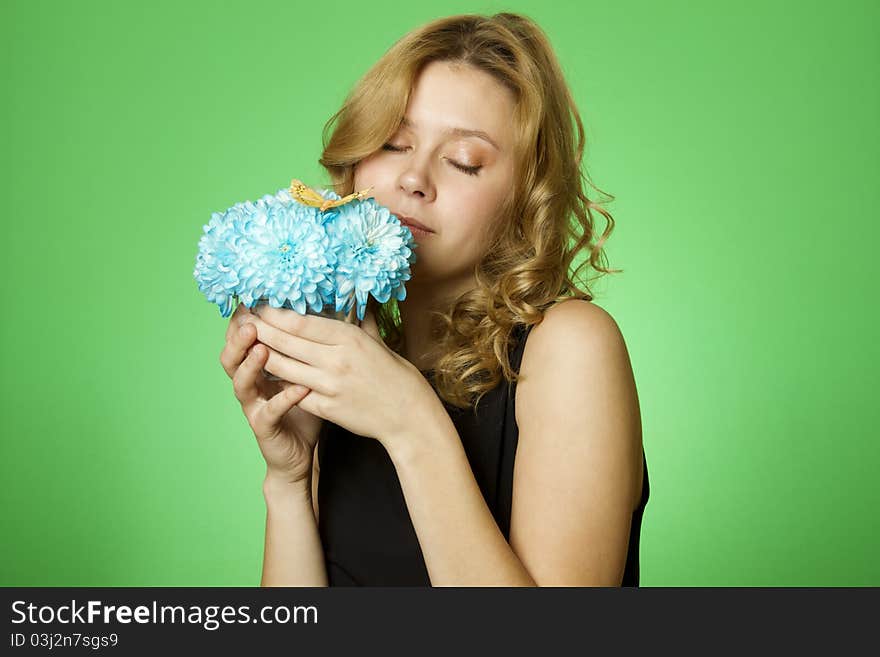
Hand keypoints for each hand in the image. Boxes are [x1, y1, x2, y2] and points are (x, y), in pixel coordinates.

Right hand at [219, 302, 323, 484]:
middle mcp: (251, 383)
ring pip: (240, 382)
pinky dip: (283, 399)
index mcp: (260, 366)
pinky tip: (298, 389)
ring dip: (251, 364)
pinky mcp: (263, 427)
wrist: (301, 452)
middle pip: (233, 355)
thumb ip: (314, 344)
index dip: (245, 319)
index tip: (255, 299)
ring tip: (262, 349)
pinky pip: (269, 411)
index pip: (245, 337)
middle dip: (240, 336)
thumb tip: (337, 310)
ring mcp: (254, 405)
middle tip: (251, 319)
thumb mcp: (309, 371)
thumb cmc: (307, 406)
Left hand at [242, 303, 439, 447]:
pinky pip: (292, 393)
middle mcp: (335, 360)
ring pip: (281, 368)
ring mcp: (329, 386)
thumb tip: (351, 295)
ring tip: (248, 346)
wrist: (408, 414)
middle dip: (260, 331)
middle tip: (244, 321)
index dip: (274, 314)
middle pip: (284, 342)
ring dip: (261, 356)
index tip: (259, 306)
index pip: (299, 323)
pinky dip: (279, 384)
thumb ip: (359, 319)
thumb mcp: (376, 341)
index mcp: (348, 338)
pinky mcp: (326, 409)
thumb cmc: (395, 375)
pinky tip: (267, 376)